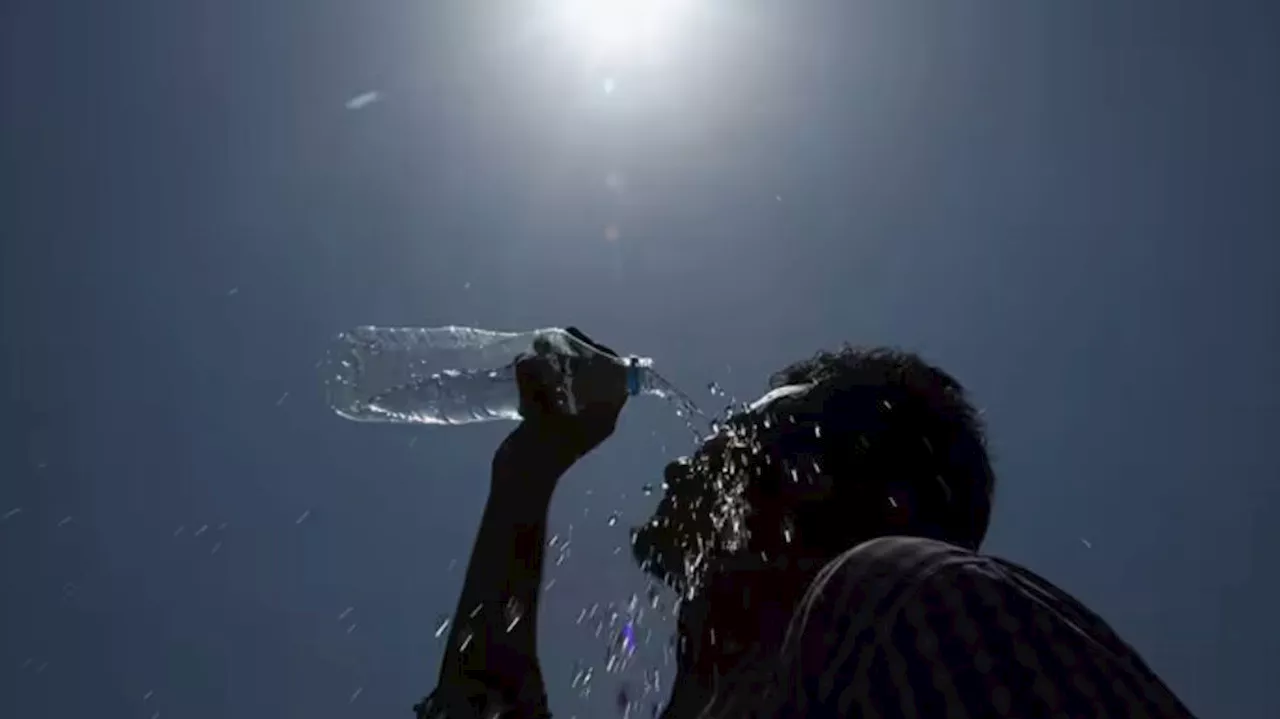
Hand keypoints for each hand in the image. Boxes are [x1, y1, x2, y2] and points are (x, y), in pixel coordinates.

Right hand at [492, 327, 628, 497]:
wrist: (520, 482)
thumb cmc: (540, 451)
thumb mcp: (541, 414)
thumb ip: (536, 383)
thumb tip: (527, 357)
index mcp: (603, 416)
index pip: (617, 378)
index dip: (604, 356)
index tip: (583, 342)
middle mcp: (592, 415)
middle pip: (593, 375)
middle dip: (575, 355)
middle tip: (554, 340)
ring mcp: (571, 417)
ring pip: (571, 380)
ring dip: (556, 363)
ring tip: (537, 347)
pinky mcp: (550, 419)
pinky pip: (552, 389)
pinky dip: (542, 376)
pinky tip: (527, 364)